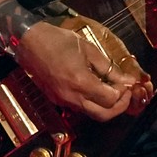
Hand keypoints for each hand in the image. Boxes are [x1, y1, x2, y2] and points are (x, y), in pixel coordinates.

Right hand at [14, 16, 153, 121]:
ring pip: (91, 114)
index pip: (110, 99)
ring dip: (106, 106)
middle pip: (103, 115)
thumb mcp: (88, 49)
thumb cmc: (59, 40)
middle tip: (125, 92)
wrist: (29, 42)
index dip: (123, 93)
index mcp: (80, 82)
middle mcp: (71, 97)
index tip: (127, 83)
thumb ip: (108, 68)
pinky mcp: (57, 100)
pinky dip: (93, 103)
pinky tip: (96, 89)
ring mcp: (63, 101)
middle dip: (119, 106)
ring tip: (112, 90)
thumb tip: (127, 80)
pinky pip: (80, 108)